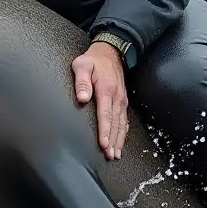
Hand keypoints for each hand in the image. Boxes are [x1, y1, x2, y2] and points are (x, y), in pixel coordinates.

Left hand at [72, 41, 128, 159]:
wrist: (110, 52)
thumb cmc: (93, 60)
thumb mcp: (82, 65)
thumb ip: (82, 81)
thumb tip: (82, 98)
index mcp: (106, 90)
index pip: (105, 114)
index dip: (105, 131)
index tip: (104, 144)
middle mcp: (116, 97)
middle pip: (115, 123)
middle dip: (113, 141)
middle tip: (110, 155)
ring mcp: (121, 99)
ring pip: (121, 123)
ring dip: (119, 140)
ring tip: (115, 154)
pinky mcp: (122, 100)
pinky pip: (124, 119)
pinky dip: (123, 132)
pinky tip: (121, 142)